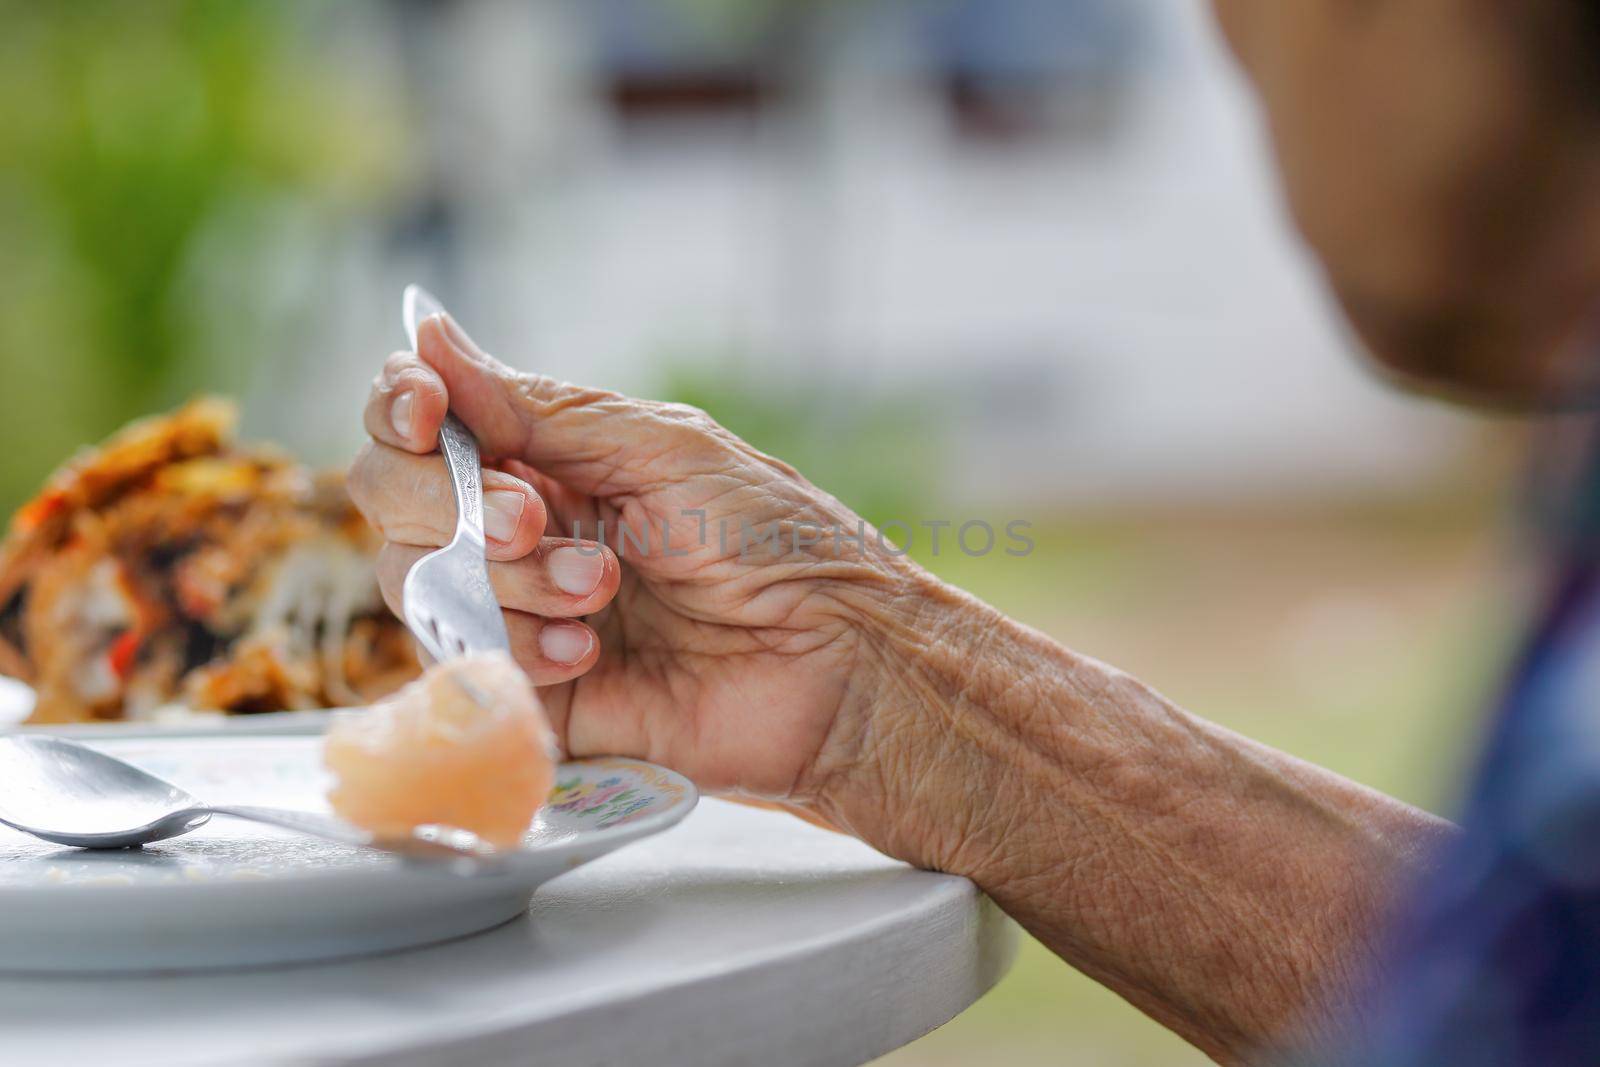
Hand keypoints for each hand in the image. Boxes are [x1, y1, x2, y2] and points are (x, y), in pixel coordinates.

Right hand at [348, 312, 924, 804]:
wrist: (836, 663)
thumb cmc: (774, 541)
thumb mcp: (662, 449)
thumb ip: (541, 409)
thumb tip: (428, 336)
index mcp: (553, 455)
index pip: (425, 418)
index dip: (400, 406)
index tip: (422, 411)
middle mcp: (522, 526)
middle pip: (393, 495)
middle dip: (450, 500)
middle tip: (535, 520)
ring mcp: (518, 610)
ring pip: (416, 578)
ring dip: (504, 579)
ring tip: (602, 592)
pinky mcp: (527, 691)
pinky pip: (461, 664)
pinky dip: (516, 647)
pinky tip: (590, 653)